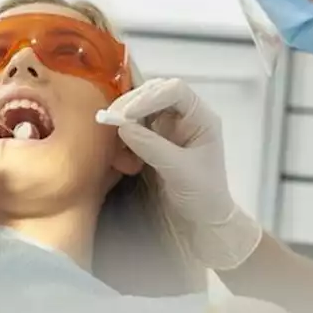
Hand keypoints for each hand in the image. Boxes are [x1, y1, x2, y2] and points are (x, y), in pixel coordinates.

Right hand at [97, 78, 262, 270]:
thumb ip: (152, 146)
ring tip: (110, 125)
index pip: (175, 91)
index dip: (150, 96)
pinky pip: (136, 123)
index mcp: (201, 117)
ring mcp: (169, 127)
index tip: (127, 114)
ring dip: (125, 113)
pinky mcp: (155, 139)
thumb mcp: (179, 171)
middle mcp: (185, 116)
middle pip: (156, 93)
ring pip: (142, 106)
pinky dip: (124, 128)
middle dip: (132, 102)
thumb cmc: (202, 195)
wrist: (202, 221)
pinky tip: (117, 138)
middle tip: (111, 118)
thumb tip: (122, 126)